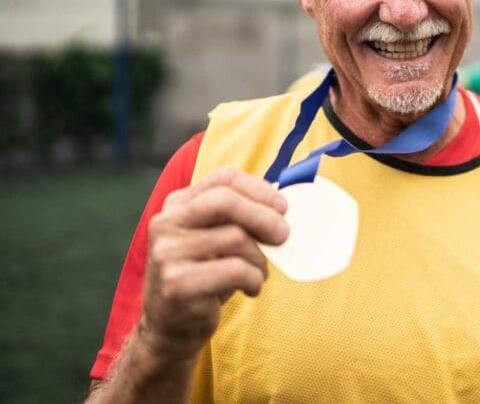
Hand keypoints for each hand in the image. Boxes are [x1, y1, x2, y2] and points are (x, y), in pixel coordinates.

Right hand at [139, 168, 288, 362]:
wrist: (170, 330)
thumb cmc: (205, 278)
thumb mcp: (216, 240)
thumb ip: (238, 218)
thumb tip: (281, 203)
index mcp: (176, 206)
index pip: (222, 178)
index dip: (258, 188)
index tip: (282, 206)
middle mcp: (166, 224)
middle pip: (225, 201)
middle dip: (263, 215)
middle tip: (284, 234)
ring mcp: (168, 253)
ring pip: (236, 238)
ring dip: (260, 258)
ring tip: (257, 273)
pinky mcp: (178, 284)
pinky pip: (236, 270)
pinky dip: (254, 279)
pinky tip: (250, 289)